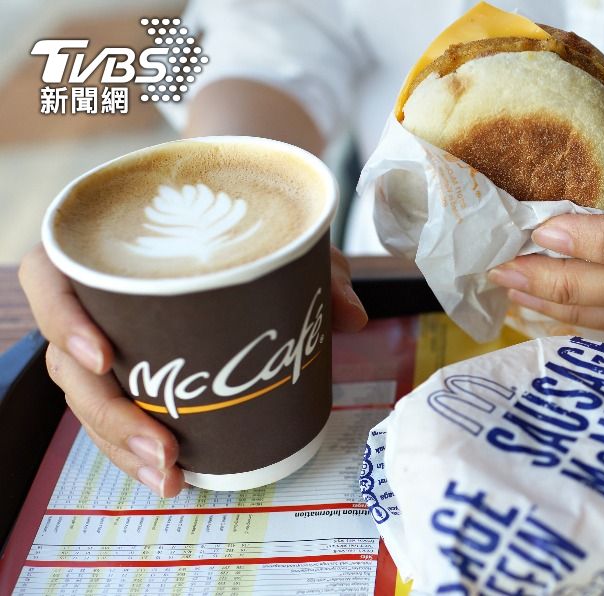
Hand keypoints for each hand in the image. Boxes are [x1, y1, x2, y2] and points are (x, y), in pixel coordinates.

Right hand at [19, 245, 367, 497]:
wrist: (233, 220)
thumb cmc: (236, 220)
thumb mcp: (279, 233)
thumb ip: (315, 266)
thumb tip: (350, 315)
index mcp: (100, 248)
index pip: (49, 281)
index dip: (64, 321)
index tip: (105, 358)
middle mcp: (90, 299)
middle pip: (68, 363)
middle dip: (110, 416)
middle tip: (163, 449)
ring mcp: (103, 340)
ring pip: (89, 401)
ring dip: (122, 446)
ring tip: (170, 475)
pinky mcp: (129, 372)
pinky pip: (115, 413)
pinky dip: (137, 447)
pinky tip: (171, 474)